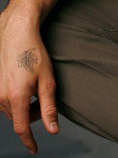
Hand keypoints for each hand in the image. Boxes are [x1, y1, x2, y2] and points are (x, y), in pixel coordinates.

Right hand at [0, 11, 58, 154]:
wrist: (16, 31)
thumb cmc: (33, 52)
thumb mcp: (47, 80)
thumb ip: (49, 108)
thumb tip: (53, 130)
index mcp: (16, 97)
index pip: (21, 129)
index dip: (29, 141)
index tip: (34, 149)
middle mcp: (1, 97)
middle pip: (18, 117)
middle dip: (31, 114)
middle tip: (43, 98)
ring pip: (10, 109)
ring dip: (23, 105)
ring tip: (33, 86)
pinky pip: (3, 99)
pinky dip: (15, 97)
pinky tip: (22, 81)